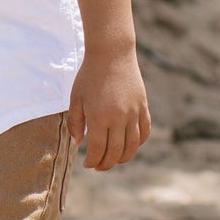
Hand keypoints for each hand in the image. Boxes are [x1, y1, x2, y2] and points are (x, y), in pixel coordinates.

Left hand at [69, 45, 150, 170]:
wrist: (112, 53)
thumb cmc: (89, 75)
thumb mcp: (76, 98)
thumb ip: (75, 122)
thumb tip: (78, 144)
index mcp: (99, 117)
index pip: (98, 150)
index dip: (93, 161)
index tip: (87, 164)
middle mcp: (118, 118)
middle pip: (115, 152)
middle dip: (106, 164)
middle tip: (98, 166)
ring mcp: (133, 113)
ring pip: (132, 146)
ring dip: (123, 158)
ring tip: (113, 160)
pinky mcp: (143, 107)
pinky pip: (144, 132)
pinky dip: (138, 143)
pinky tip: (129, 146)